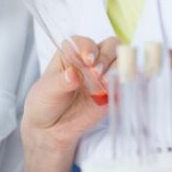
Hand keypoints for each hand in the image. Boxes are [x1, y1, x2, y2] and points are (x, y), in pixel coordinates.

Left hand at [21, 36, 117, 171]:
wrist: (51, 128)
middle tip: (97, 73)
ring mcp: (104, 75)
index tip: (87, 60)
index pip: (84, 42)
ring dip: (119, 68)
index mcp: (71, 53)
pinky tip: (118, 90)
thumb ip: (61, 82)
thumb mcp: (47, 91)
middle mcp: (90, 61)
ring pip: (122, 61)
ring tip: (105, 84)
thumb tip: (73, 74)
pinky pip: (126, 83)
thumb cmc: (45, 102)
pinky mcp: (113, 92)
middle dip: (106, 56)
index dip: (88, 48)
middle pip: (110, 46)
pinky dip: (127, 82)